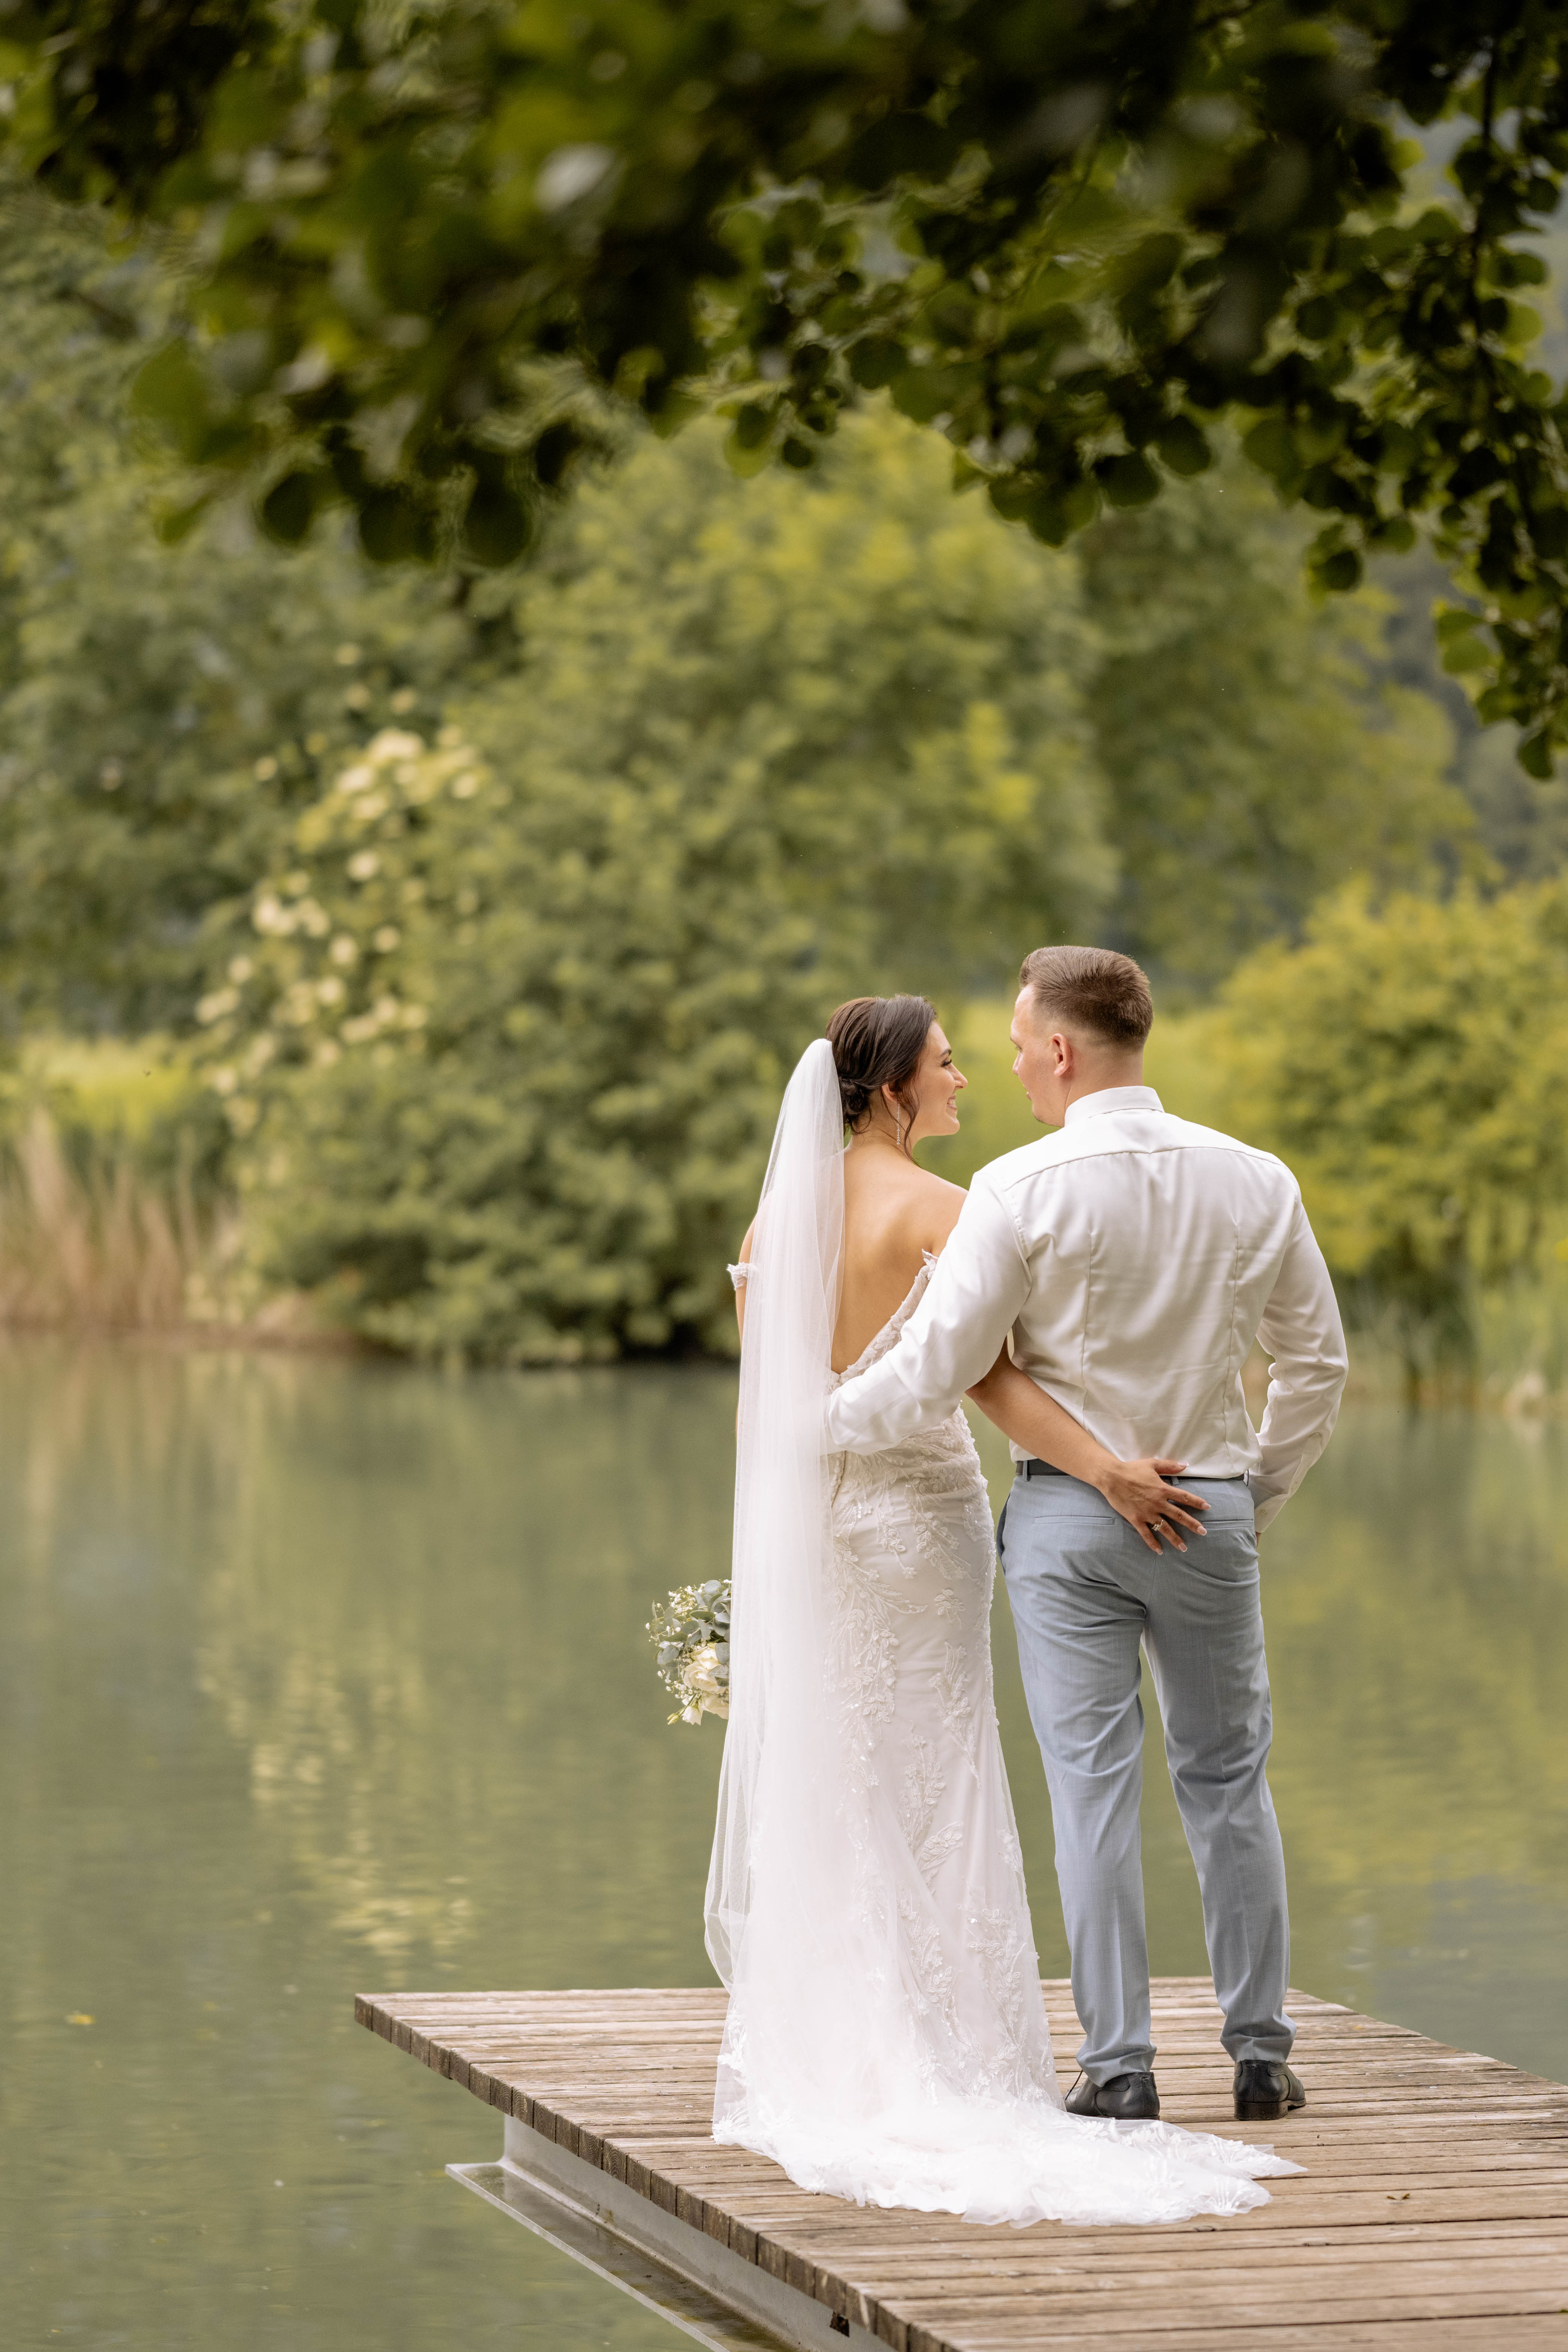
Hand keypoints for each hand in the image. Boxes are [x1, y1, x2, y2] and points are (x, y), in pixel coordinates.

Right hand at [1093, 1458, 1208, 1554]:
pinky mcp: (1136, 1519)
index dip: (1196, 1502)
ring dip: (1175, 1538)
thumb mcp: (1152, 1464)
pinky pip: (1146, 1534)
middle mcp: (1157, 1503)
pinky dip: (1152, 1543)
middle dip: (1192, 1524)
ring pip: (1164, 1528)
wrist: (1111, 1477)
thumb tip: (1185, 1465)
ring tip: (1184, 1548)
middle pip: (1178, 1515)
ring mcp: (1147, 1513)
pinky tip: (1159, 1551)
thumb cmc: (1132, 1469)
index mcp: (1162, 1489)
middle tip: (1203, 1532)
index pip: (1183, 1497)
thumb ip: (1170, 1466)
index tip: (1207, 1507)